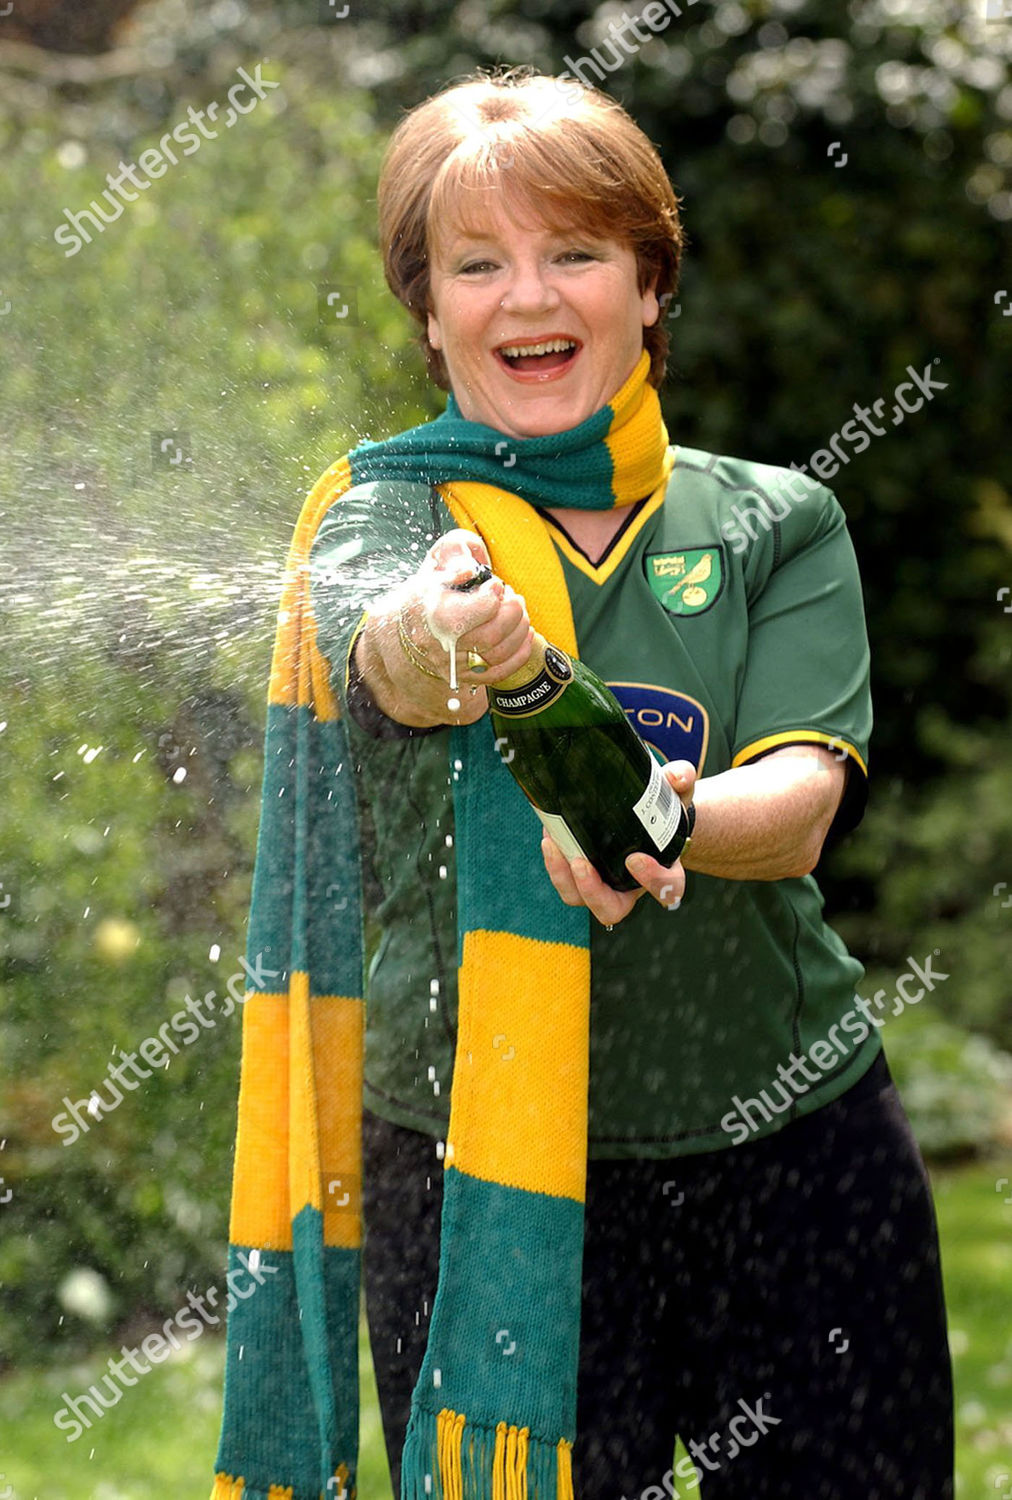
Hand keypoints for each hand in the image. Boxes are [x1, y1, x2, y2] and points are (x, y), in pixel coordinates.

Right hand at [404, 530, 533, 686]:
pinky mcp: (465, 677)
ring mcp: (455, 664)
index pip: (482, 608)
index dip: (495, 592)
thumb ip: (455, 553)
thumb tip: (470, 568)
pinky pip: (499, 673)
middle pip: (492, 636)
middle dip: (513, 614)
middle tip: (514, 599)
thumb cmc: (431, 590)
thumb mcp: (438, 561)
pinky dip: (519, 654)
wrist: (411, 624)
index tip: (495, 584)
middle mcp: (444, 644)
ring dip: (519, 631)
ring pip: (498, 655)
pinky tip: (525, 634)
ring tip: (518, 613)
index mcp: (437, 613)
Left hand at [540, 761, 696, 926]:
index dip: (653, 881)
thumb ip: (681, 781)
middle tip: (581, 864)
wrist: (644, 816)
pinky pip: (564, 880)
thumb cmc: (662, 811)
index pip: (666, 890)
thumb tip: (678, 775)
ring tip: (553, 844)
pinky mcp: (581, 876)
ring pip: (578, 898)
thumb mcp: (676, 794)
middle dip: (593, 891)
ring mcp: (603, 885)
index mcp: (663, 874)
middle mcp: (631, 888)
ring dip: (562, 876)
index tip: (635, 859)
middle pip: (611, 909)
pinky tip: (549, 833)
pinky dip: (553, 861)